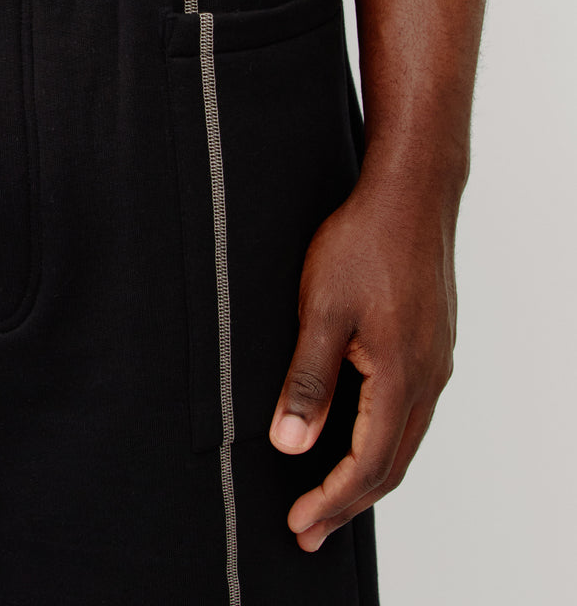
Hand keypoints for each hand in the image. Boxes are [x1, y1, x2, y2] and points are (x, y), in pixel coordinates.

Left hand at [268, 163, 458, 551]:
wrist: (409, 196)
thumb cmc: (364, 244)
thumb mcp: (321, 312)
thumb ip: (308, 381)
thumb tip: (290, 444)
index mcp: (400, 377)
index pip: (368, 465)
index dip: (332, 501)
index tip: (300, 523)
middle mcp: (427, 377)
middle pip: (392, 464)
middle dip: (348, 503)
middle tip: (310, 529)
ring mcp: (434, 360)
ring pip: (404, 439)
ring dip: (366, 474)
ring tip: (330, 495)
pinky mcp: (431, 342)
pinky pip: (410, 411)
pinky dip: (382, 440)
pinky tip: (359, 436)